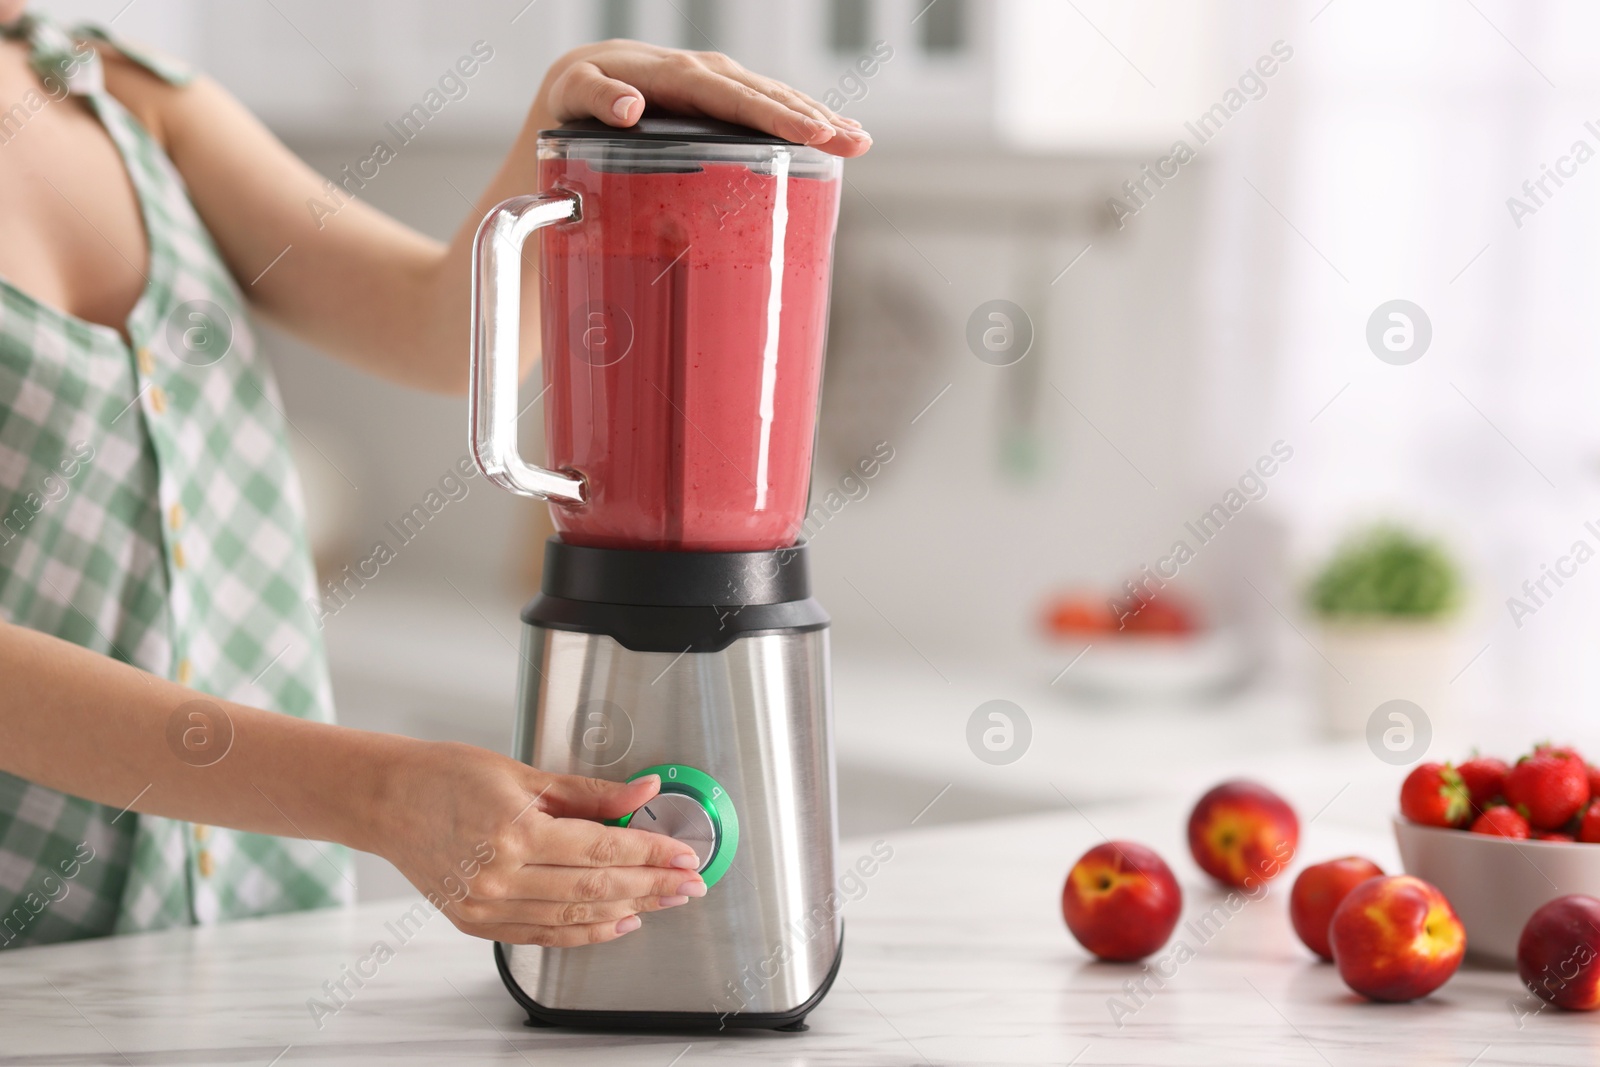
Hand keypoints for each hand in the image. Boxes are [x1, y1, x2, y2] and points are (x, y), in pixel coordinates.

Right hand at [371, 740, 705, 946]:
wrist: (386, 799)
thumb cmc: (447, 775)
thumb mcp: (525, 773)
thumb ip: (591, 791)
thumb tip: (644, 788)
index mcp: (516, 830)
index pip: (604, 846)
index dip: (651, 852)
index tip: (685, 854)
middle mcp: (502, 874)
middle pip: (596, 887)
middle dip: (652, 886)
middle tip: (690, 883)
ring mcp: (488, 903)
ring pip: (574, 917)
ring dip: (628, 911)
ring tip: (664, 902)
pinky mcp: (476, 921)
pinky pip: (544, 934)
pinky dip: (586, 932)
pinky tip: (618, 922)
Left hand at [532, 40, 871, 157]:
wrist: (581, 84)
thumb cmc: (574, 96)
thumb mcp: (573, 94)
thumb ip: (596, 96)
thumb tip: (629, 107)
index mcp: (673, 75)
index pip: (730, 96)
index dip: (771, 116)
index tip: (808, 133)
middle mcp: (703, 73)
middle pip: (766, 96)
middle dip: (812, 119)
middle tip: (853, 142)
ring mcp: (718, 84)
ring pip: (776, 97)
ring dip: (819, 117)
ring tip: (858, 140)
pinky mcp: (724, 99)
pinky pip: (769, 105)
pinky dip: (804, 116)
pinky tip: (834, 133)